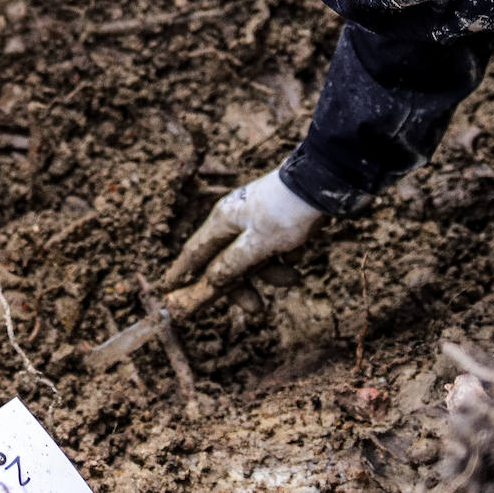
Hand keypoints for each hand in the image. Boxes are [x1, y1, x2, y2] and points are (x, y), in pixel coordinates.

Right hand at [163, 169, 324, 290]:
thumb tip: (209, 283)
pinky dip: (285, 258)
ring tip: (292, 276)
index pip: (194, 253)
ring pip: (255, 259)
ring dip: (273, 273)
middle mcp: (235, 220)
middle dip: (244, 286)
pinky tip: (299, 251)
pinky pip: (274, 251)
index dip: (182, 274)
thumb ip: (231, 266)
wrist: (323, 185)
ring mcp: (257, 222)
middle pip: (226, 263)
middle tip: (257, 309)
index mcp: (222, 221)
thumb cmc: (285, 212)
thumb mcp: (257, 246)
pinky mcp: (277, 224)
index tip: (169, 291)